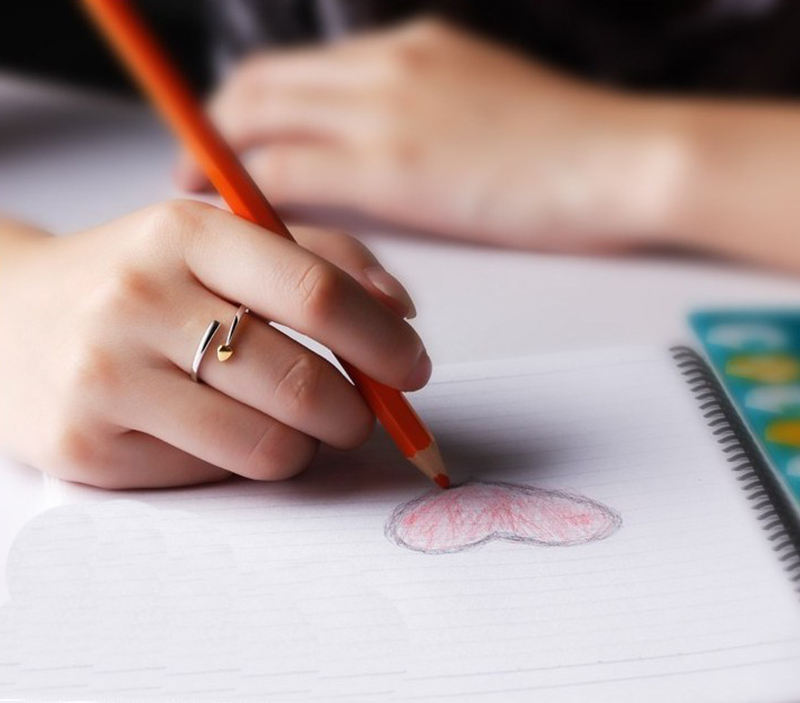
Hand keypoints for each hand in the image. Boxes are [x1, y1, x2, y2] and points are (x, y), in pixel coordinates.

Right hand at [0, 202, 426, 487]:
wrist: (10, 318)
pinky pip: (212, 476)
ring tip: (293, 423)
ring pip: (267, 446)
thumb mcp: (219, 240)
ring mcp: (107, 378)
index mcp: (185, 232)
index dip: (383, 342)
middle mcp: (139, 300)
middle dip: (358, 411)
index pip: (316, 293)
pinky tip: (220, 433)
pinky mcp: (88, 449)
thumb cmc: (141, 279)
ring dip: (306, 444)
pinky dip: (242, 463)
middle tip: (362, 412)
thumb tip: (400, 310)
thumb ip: (320, 258)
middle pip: (302, 382)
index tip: (412, 367)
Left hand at [176, 19, 682, 251]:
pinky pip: (289, 173)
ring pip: (261, 117)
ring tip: (201, 199)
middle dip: (213, 124)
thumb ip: (426, 122)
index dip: (251, 100)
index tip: (226, 134)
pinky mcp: (392, 166)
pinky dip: (254, 197)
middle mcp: (387, 66)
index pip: (302, 67)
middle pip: (263, 81)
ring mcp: (386, 110)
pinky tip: (244, 227)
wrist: (624, 161)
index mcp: (412, 51)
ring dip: (219, 158)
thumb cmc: (570, 150)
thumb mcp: (484, 111)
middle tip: (191, 166)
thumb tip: (386, 158)